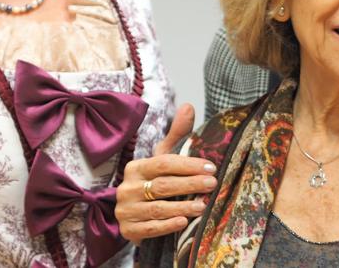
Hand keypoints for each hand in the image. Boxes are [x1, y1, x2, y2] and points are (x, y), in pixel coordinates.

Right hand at [117, 103, 217, 241]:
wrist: (136, 217)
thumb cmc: (154, 183)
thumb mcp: (164, 159)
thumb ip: (177, 135)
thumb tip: (188, 106)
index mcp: (136, 167)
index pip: (163, 163)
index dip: (188, 165)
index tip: (211, 167)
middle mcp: (127, 188)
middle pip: (163, 185)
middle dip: (190, 184)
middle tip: (212, 184)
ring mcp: (125, 210)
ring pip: (158, 208)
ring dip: (183, 207)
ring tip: (203, 206)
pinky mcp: (127, 230)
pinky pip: (150, 228)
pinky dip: (168, 225)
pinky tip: (184, 223)